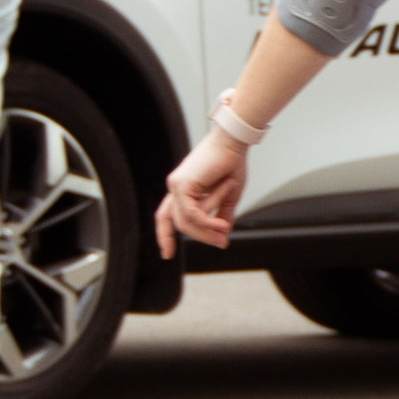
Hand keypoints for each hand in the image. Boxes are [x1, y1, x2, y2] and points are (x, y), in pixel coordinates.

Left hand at [157, 126, 249, 259]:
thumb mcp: (228, 197)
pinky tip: (222, 225)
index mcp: (182, 189)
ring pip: (185, 221)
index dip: (164, 235)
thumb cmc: (231, 163)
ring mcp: (176, 185)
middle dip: (199, 237)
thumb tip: (222, 236)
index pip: (166, 216)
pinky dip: (207, 222)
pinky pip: (192, 213)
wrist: (234, 143)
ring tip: (224, 232)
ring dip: (206, 230)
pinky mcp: (182, 183)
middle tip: (220, 243)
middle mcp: (175, 187)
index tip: (167, 254)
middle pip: (178, 223)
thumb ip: (222, 215)